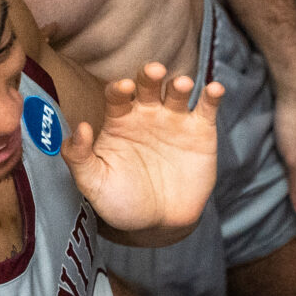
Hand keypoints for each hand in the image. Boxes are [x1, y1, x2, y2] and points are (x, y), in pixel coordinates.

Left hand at [65, 63, 223, 236]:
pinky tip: (216, 88)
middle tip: (154, 71)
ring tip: (181, 85)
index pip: (117, 95)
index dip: (120, 88)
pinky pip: (207, 109)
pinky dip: (212, 96)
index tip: (124, 88)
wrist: (159, 224)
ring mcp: (175, 122)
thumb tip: (81, 128)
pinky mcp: (201, 134)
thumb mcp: (93, 183)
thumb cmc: (122, 201)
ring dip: (179, 84)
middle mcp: (147, 115)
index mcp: (119, 120)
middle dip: (149, 75)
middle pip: (147, 85)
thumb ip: (79, 157)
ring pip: (176, 92)